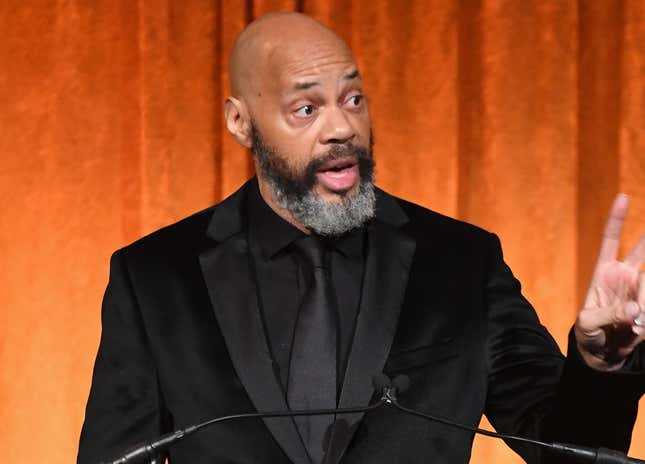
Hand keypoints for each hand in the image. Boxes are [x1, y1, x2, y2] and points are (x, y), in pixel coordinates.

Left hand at [575, 193, 644, 370]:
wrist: (602, 354)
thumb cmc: (588, 334)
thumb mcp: (588, 324)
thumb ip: (608, 314)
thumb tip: (636, 309)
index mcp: (604, 272)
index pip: (611, 240)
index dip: (618, 219)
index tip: (623, 197)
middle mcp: (625, 276)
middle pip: (642, 249)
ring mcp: (641, 290)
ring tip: (635, 326)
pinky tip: (638, 329)